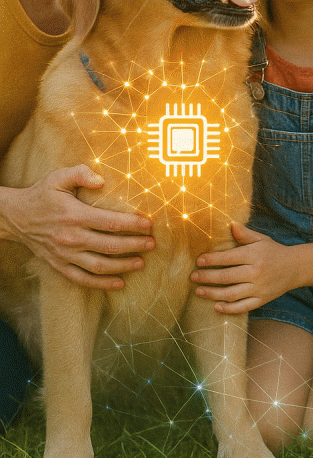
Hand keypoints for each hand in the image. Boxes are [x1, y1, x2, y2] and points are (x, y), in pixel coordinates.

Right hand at [3, 165, 154, 289]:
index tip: (149, 224)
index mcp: (74, 215)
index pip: (110, 222)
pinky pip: (82, 279)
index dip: (132, 224)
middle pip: (109, 246)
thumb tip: (102, 180)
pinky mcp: (59, 265)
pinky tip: (119, 283)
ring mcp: (65, 254)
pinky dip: (101, 284)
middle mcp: (71, 238)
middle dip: (134, 246)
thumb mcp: (58, 177)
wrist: (15, 217)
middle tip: (152, 244)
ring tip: (141, 263)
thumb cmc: (42, 194)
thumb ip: (80, 173)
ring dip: (123, 266)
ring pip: (99, 266)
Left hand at [191, 223, 294, 313]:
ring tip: (199, 291)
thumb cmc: (274, 251)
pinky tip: (216, 306)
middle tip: (193, 277)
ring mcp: (259, 288)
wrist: (295, 268)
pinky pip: (243, 307)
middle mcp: (256, 272)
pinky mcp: (262, 300)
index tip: (199, 261)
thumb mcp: (261, 239)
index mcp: (254, 255)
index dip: (212, 259)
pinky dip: (228, 308)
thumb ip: (245, 234)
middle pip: (227, 276)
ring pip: (232, 293)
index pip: (229, 258)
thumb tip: (231, 225)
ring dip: (213, 294)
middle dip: (207, 277)